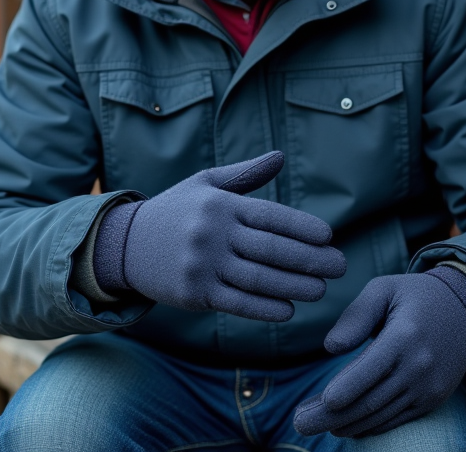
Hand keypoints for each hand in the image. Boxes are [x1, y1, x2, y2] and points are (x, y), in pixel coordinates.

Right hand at [120, 151, 346, 321]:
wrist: (125, 244)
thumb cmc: (175, 211)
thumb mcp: (206, 184)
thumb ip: (245, 174)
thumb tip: (280, 156)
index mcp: (220, 204)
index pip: (271, 216)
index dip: (303, 227)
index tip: (329, 237)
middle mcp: (212, 233)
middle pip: (271, 249)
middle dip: (311, 260)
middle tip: (340, 266)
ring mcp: (202, 264)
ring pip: (259, 279)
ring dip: (295, 287)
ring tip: (321, 290)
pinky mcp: (193, 292)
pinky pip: (237, 303)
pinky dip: (266, 308)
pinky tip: (288, 310)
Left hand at [294, 271, 465, 437]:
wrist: (465, 311)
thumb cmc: (414, 295)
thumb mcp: (384, 288)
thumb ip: (356, 314)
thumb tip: (331, 346)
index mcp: (405, 336)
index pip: (371, 370)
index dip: (346, 389)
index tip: (323, 402)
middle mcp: (419, 367)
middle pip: (370, 400)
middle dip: (331, 416)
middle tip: (299, 423)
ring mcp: (427, 388)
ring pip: (380, 416)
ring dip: (345, 425)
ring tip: (312, 425)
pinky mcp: (432, 400)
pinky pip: (396, 420)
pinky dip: (369, 427)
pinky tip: (343, 426)